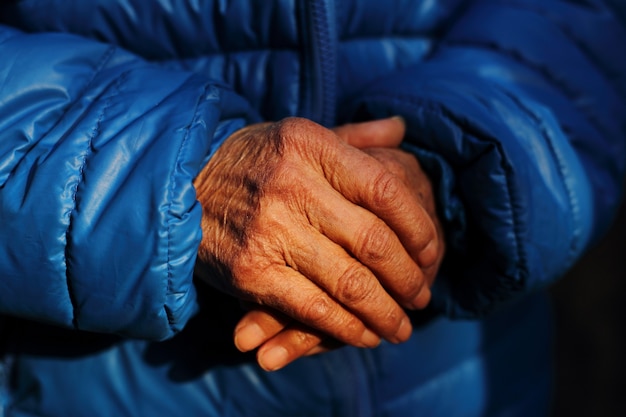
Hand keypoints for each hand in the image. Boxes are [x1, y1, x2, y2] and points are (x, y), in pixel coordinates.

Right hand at [194, 117, 438, 353]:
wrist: (176, 188)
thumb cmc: (250, 162)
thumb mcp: (296, 134)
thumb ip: (352, 137)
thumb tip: (401, 129)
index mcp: (309, 146)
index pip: (385, 190)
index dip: (418, 227)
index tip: (430, 251)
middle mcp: (292, 186)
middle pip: (374, 242)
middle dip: (408, 278)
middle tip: (422, 296)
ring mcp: (270, 232)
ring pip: (350, 283)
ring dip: (385, 312)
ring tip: (402, 326)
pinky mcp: (251, 272)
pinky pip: (314, 309)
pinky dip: (347, 328)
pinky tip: (365, 334)